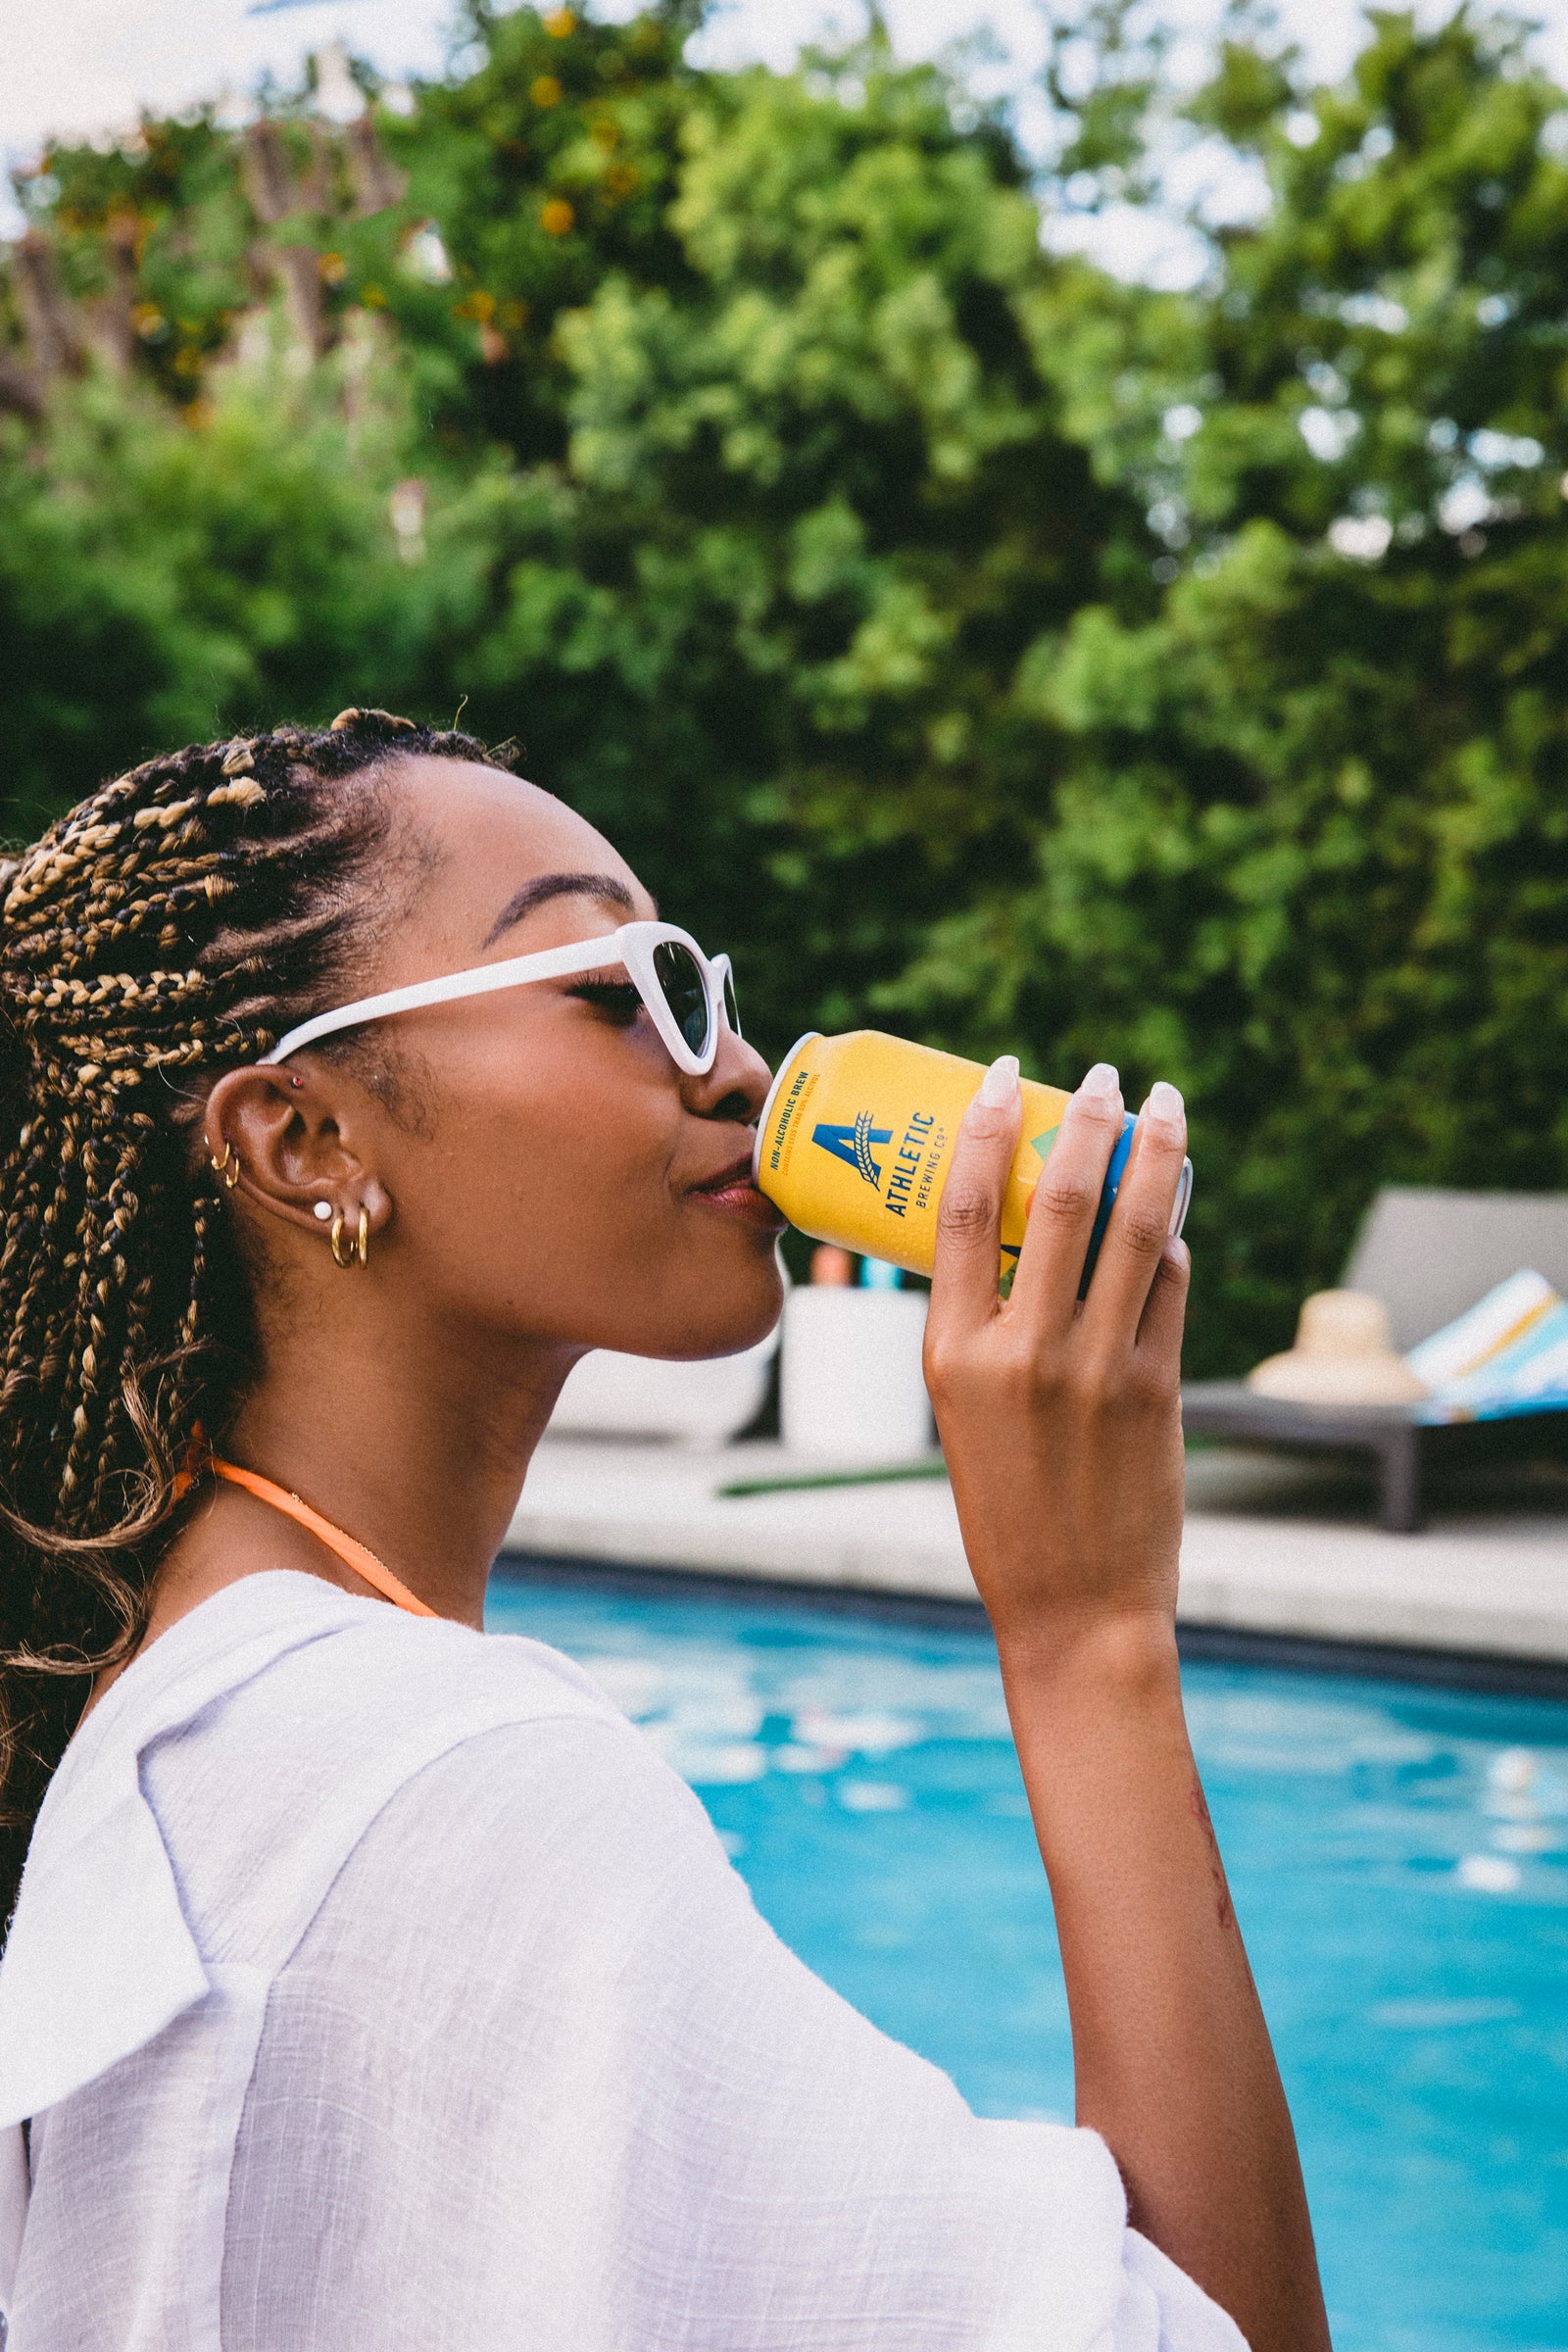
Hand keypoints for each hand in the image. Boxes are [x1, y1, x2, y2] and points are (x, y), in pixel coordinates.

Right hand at [923, 1058, 1189, 1653]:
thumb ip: (986, 1328)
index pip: (965, 1210)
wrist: (1073, 1607)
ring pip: (1136, 1229)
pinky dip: (1176, 1239)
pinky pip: (1174, 1286)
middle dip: (1090, 1119)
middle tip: (1105, 1074)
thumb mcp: (960, 1413)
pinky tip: (1175, 1213)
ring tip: (1166, 1104)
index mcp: (951, 1354)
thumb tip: (1027, 1231)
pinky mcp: (1157, 1390)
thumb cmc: (1008, 1508)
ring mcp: (1096, 1369)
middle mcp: (1022, 1353)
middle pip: (1061, 1200)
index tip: (1005, 1073)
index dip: (989, 1127)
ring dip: (1156, 1153)